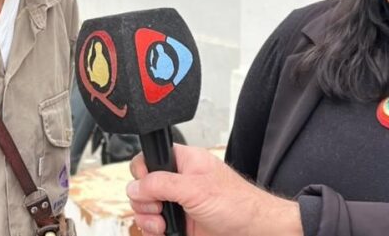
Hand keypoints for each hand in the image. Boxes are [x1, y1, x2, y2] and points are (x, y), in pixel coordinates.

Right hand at [126, 144, 303, 235]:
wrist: (253, 232)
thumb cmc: (237, 204)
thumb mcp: (195, 189)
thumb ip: (161, 184)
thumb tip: (135, 186)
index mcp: (184, 162)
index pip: (149, 159)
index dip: (142, 172)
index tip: (147, 186)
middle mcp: (178, 181)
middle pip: (142, 187)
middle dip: (143, 201)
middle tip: (158, 207)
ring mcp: (177, 204)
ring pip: (145, 209)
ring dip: (147, 219)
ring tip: (162, 225)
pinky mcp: (179, 224)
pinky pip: (154, 227)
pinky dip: (154, 232)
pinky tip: (165, 232)